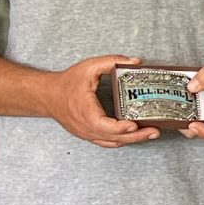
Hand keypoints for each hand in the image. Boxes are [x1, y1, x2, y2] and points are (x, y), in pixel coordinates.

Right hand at [42, 54, 158, 147]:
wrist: (48, 96)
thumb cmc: (66, 83)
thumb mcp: (89, 67)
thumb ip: (111, 62)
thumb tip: (135, 61)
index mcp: (85, 111)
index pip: (104, 125)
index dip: (120, 128)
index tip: (134, 125)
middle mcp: (86, 127)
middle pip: (114, 138)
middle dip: (136, 136)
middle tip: (155, 131)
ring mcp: (87, 134)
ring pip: (112, 142)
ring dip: (132, 140)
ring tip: (151, 133)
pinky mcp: (88, 135)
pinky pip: (107, 142)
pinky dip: (121, 141)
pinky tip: (135, 136)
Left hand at [179, 55, 203, 139]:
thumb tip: (192, 86)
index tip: (194, 125)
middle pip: (203, 130)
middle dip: (188, 128)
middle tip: (176, 118)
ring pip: (195, 123)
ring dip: (182, 119)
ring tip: (172, 108)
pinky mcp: (201, 105)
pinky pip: (191, 111)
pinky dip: (181, 108)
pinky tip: (175, 98)